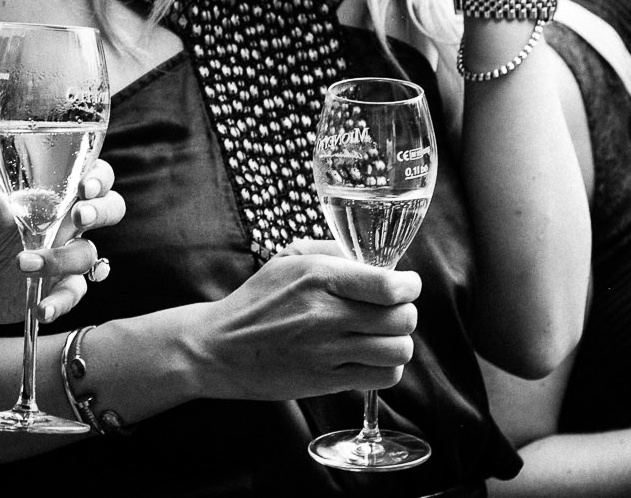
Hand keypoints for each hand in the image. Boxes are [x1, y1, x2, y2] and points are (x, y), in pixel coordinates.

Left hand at [0, 159, 124, 337]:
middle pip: (110, 209)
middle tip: (79, 217)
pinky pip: (73, 293)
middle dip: (102, 211)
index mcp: (48, 196)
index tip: (85, 187)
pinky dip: (62, 302)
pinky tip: (41, 307)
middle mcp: (63, 224)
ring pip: (88, 254)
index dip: (99, 178)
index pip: (91, 177)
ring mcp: (63, 257)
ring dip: (61, 259)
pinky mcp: (56, 288)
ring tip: (22, 265)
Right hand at [186, 240, 420, 401]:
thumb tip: (374, 258)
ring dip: (398, 342)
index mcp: (319, 277)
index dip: (409, 286)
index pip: (388, 285)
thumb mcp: (288, 258)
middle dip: (405, 313)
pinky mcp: (327, 380)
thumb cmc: (257, 300)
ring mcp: (327, 350)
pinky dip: (386, 368)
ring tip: (384, 336)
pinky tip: (371, 358)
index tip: (407, 286)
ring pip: (398, 350)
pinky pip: (382, 377)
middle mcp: (326, 314)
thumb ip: (332, 251)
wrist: (220, 348)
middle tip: (394, 311)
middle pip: (401, 318)